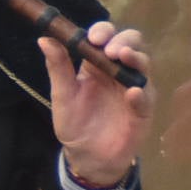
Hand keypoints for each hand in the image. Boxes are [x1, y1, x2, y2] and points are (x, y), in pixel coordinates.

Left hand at [43, 19, 151, 189]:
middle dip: (124, 41)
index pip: (106, 38)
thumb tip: (44, 38)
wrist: (86, 156)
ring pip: (143, 67)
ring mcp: (134, 89)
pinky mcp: (143, 112)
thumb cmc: (75, 123)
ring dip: (136, 59)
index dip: (103, 32)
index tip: (93, 37)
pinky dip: (140, 95)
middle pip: (131, 46)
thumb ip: (57, 67)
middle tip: (111, 49)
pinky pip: (146, 101)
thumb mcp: (62, 95)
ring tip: (123, 57)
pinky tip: (133, 92)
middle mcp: (118, 73)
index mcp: (96, 66)